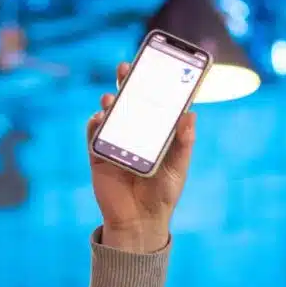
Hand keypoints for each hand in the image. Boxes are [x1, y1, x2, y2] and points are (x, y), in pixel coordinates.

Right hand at [87, 62, 196, 253]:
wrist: (141, 222)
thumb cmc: (163, 194)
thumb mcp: (179, 167)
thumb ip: (183, 142)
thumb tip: (191, 114)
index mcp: (154, 134)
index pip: (152, 103)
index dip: (152, 83)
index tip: (154, 63)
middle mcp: (134, 134)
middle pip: (128, 102)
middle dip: (126, 83)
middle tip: (126, 68)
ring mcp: (115, 143)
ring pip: (110, 115)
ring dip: (110, 103)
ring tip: (113, 98)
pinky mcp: (98, 156)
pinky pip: (94, 135)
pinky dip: (95, 124)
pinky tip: (100, 118)